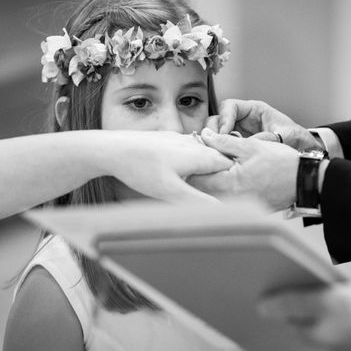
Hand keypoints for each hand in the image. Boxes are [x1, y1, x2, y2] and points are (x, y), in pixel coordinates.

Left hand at [107, 131, 234, 202]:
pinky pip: (184, 149)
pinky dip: (188, 160)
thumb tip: (222, 211)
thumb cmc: (140, 169)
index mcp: (198, 154)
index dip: (233, 177)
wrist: (112, 149)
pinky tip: (178, 170)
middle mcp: (190, 143)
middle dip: (220, 172)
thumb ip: (198, 201)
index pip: (227, 164)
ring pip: (199, 152)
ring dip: (204, 166)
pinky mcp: (164, 139)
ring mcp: (176, 139)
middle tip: (222, 190)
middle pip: (214, 157)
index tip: (237, 191)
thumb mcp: (170, 191)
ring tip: (201, 182)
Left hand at [188, 129, 298, 209]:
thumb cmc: (282, 164)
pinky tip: (226, 175)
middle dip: (197, 173)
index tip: (188, 153)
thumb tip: (204, 135)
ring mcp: (238, 206)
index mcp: (228, 184)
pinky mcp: (246, 208)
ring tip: (210, 165)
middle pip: (201, 189)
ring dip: (208, 180)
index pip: (196, 178)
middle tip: (197, 158)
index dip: (189, 164)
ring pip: (212, 194)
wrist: (305, 182)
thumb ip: (223, 142)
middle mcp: (230, 199)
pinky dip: (221, 187)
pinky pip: (225, 198)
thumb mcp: (251, 145)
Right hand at [205, 99, 320, 149]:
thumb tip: (251, 143)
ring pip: (216, 133)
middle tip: (215, 144)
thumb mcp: (285, 136)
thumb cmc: (296, 139)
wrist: (302, 152)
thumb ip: (268, 138)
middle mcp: (243, 120)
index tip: (224, 132)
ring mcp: (238, 134)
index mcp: (254, 110)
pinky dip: (219, 152)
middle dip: (213, 130)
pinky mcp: (237, 148)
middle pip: (218, 118)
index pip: (230, 106)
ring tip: (217, 153)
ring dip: (214, 142)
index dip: (224, 117)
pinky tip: (222, 160)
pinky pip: (222, 147)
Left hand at [258, 273, 350, 350]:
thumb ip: (343, 288)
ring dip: (306, 330)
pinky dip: (326, 341)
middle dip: (287, 316)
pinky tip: (331, 329)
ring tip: (301, 315)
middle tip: (278, 302)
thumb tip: (328, 293)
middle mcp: (335, 335)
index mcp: (337, 308)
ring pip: (314, 343)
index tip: (261, 302)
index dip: (274, 302)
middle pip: (298, 327)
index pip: (293, 303)